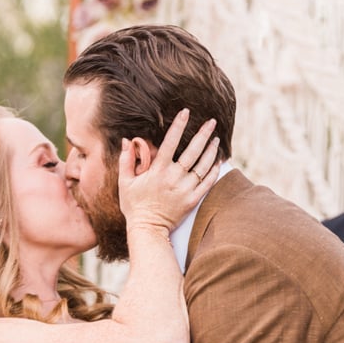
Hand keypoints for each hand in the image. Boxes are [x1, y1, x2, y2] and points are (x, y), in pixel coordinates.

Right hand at [119, 109, 220, 233]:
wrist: (147, 230)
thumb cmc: (134, 206)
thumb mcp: (125, 183)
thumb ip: (126, 161)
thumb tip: (126, 141)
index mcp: (157, 170)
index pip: (170, 142)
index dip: (178, 126)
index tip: (186, 112)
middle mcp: (173, 178)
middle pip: (192, 151)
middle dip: (203, 134)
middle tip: (212, 122)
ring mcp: (185, 189)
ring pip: (203, 166)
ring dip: (211, 151)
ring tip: (216, 140)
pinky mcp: (192, 200)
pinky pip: (207, 183)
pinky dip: (214, 171)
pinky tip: (218, 161)